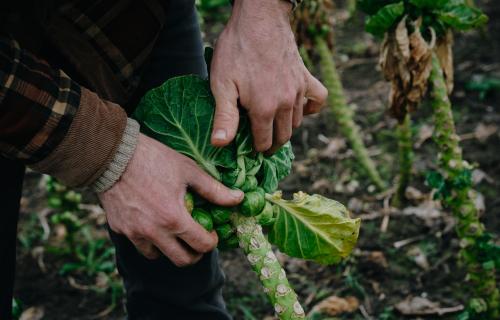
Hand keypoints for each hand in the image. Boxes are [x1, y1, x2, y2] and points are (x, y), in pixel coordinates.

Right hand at [98, 134, 242, 265]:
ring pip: (158, 255)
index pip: (201, 246)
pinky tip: (154, 223)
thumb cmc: (154, 159)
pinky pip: (139, 244)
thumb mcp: (189, 170)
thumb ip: (214, 190)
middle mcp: (153, 232)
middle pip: (182, 260)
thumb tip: (239, 198)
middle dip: (195, 254)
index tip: (211, 233)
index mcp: (173, 219)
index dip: (212, 242)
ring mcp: (134, 233)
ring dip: (170, 249)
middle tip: (197, 240)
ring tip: (175, 232)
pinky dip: (150, 241)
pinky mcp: (120, 229)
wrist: (113, 154)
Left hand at [210, 0, 327, 152]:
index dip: (256, 149)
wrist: (258, 19)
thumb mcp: (222, 84)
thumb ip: (224, 117)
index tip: (249, 149)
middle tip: (261, 143)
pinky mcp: (305, 76)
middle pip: (283, 136)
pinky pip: (318, 99)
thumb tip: (219, 144)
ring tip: (272, 126)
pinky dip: (311, 107)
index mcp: (265, 109)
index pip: (265, 142)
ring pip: (297, 121)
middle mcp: (286, 103)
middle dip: (272, 144)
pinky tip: (300, 108)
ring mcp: (298, 90)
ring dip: (286, 127)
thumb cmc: (236, 50)